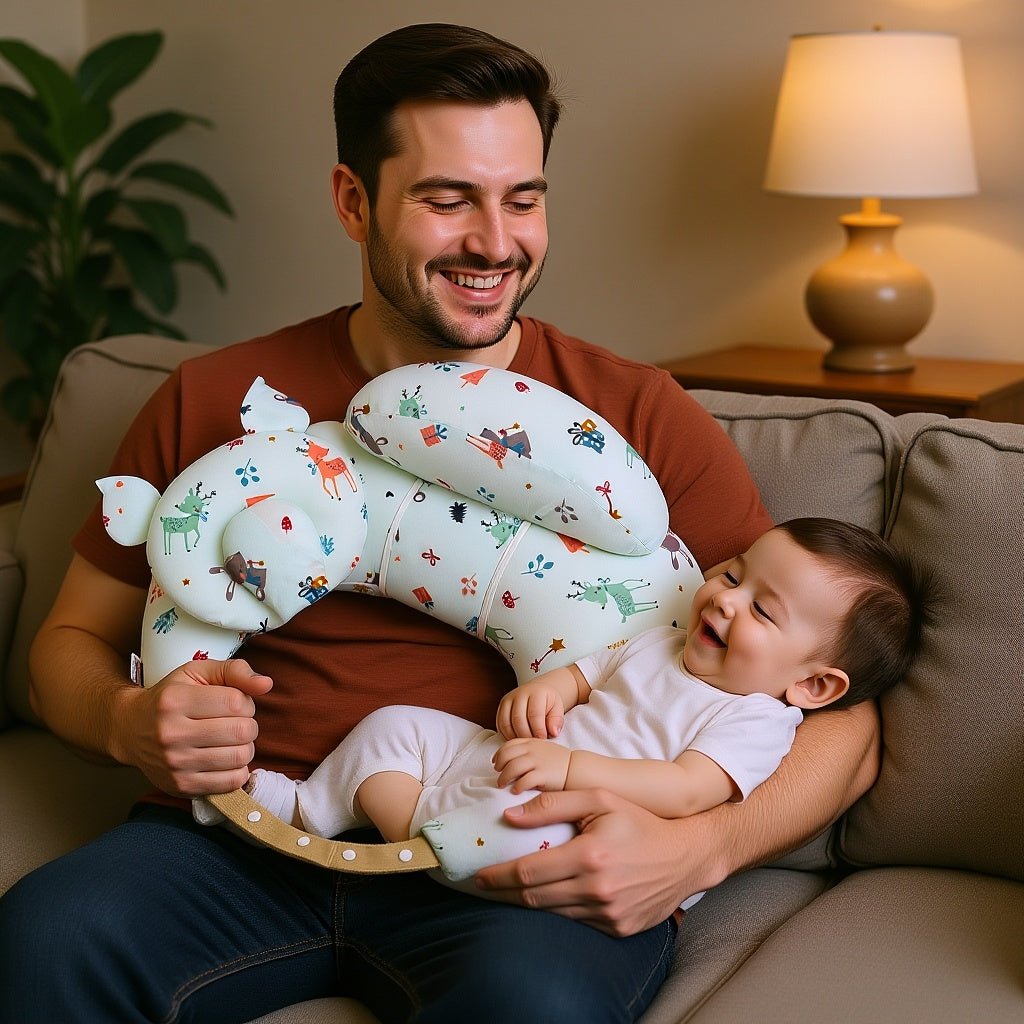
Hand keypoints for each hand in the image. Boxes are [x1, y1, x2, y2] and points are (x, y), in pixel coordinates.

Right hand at [119, 658, 272, 797]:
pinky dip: (238, 770)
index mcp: (175, 701)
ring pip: (240, 757)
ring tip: (231, 740)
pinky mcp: (181, 786)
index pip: (236, 703)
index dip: (246, 702)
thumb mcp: (197, 673)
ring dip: (245, 747)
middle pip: (241, 731)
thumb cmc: (171, 697)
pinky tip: (226, 759)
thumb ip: (235, 671)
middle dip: (248, 724)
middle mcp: (172, 734)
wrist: (130, 729)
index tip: (235, 703)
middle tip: (235, 722)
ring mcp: (175, 763)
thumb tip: (266, 684)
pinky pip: (231, 782)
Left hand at [474, 789, 726, 936]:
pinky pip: (576, 922)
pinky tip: (545, 899)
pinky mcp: (618, 929)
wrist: (685, 856)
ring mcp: (609, 914)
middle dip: (503, 894)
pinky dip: (557, 911)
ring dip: (526, 904)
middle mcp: (598, 889)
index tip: (478, 875)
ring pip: (552, 913)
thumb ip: (553, 805)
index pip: (529, 872)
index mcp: (590, 855)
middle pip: (534, 898)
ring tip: (507, 893)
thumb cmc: (638, 821)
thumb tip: (510, 816)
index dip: (499, 876)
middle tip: (482, 887)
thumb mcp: (598, 799)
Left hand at [493, 737, 570, 791]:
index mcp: (531, 742)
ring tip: (502, 785)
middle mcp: (532, 750)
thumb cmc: (558, 761)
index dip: (499, 754)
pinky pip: (524, 780)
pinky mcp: (543, 775)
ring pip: (512, 767)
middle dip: (499, 766)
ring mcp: (538, 762)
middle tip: (498, 775)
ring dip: (503, 777)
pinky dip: (516, 786)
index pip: (509, 745)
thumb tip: (510, 759)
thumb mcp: (542, 749)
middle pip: (507, 755)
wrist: (576, 768)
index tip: (495, 763)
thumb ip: (527, 750)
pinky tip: (515, 791)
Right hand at [496, 682, 564, 738]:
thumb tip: (553, 733)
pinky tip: (518, 739)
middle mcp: (519, 694)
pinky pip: (500, 726)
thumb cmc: (548, 702)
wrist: (537, 691)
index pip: (534, 714)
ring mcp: (507, 701)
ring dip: (516, 737)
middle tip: (534, 742)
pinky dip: (507, 735)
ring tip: (526, 741)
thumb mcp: (557, 708)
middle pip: (518, 720)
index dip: (539, 730)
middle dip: (527, 735)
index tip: (543, 738)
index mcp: (535, 692)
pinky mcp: (500, 708)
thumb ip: (556, 720)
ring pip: (506, 724)